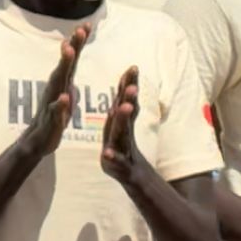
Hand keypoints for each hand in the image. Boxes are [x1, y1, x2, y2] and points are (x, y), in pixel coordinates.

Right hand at [21, 26, 89, 159]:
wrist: (37, 141)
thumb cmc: (53, 116)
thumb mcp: (64, 90)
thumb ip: (67, 72)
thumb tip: (70, 49)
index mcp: (63, 83)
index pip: (72, 59)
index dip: (79, 42)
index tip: (87, 24)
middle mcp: (56, 89)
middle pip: (65, 65)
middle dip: (73, 47)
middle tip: (80, 31)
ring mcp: (52, 103)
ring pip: (59, 83)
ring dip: (64, 67)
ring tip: (69, 51)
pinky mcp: (51, 121)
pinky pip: (56, 111)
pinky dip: (60, 104)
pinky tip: (64, 97)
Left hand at [101, 66, 144, 185]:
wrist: (131, 174)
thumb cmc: (122, 144)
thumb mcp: (122, 122)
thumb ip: (125, 104)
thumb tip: (128, 82)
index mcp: (122, 120)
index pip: (126, 99)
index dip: (129, 83)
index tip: (133, 67)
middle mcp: (125, 131)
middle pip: (127, 112)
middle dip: (129, 98)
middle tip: (133, 85)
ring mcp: (123, 148)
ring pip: (123, 132)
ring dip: (124, 119)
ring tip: (125, 107)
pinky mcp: (119, 165)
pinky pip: (116, 160)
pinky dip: (112, 156)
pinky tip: (107, 153)